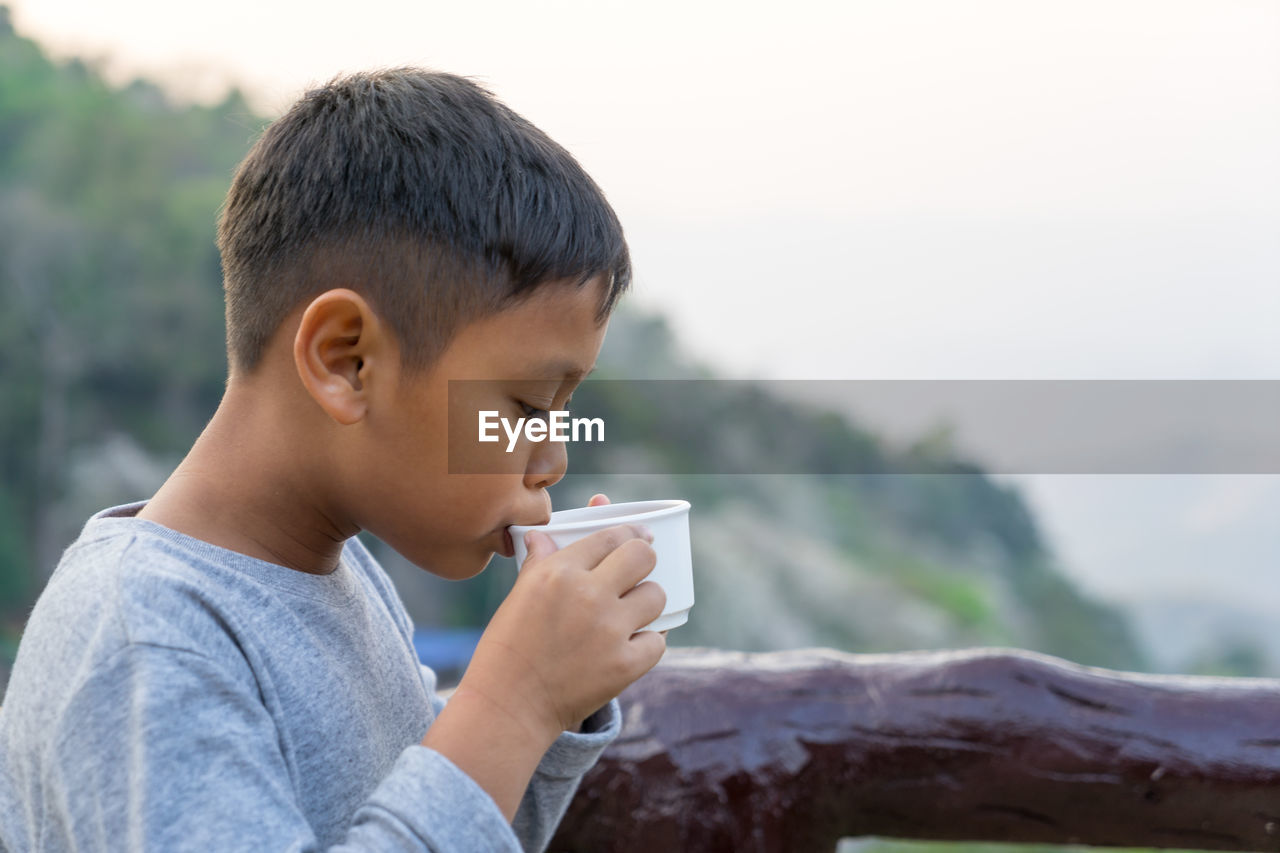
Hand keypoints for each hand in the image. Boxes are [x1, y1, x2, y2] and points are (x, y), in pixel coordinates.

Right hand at [460, 492, 667, 738]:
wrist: (508, 706)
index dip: (629, 532)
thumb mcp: (519, 596)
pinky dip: (646, 644)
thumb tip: (543, 535)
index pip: (609, 537)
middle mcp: (588, 595)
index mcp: (559, 572)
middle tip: (640, 568)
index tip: (640, 535)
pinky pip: (657, 641)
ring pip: (656, 595)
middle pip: (642, 556)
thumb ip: (540, 562)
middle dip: (644, 558)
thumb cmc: (507, 649)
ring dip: (647, 602)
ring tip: (633, 611)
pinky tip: (631, 645)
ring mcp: (610, 630)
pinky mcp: (625, 665)